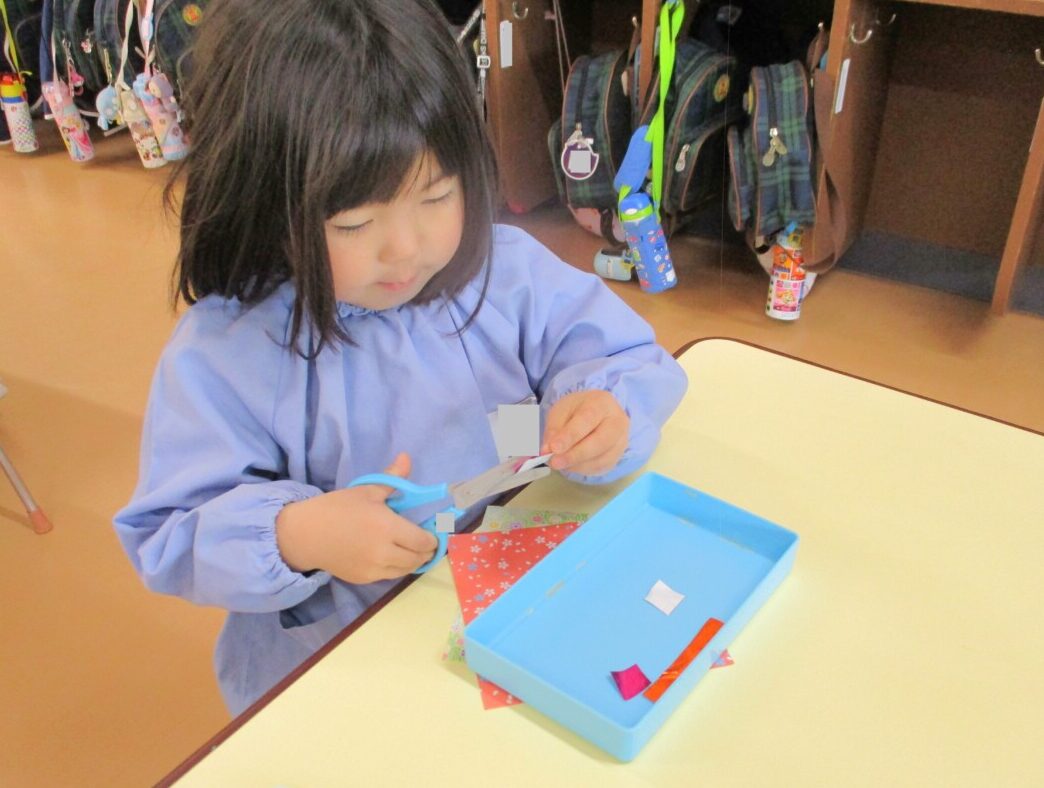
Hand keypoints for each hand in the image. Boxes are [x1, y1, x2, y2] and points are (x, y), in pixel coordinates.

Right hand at [275, 453, 438, 583]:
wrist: (306, 534)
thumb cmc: (337, 508)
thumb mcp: (367, 490)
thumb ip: (392, 478)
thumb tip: (407, 457)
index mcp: (387, 527)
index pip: (423, 541)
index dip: (433, 539)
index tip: (434, 532)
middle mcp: (384, 552)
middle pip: (418, 558)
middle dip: (427, 551)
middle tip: (426, 542)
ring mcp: (374, 569)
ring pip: (406, 570)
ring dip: (413, 561)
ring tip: (412, 549)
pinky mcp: (364, 579)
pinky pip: (390, 575)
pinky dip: (396, 567)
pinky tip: (392, 555)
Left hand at [541, 390, 628, 475]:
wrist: (595, 414)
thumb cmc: (577, 410)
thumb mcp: (561, 411)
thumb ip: (554, 428)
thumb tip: (548, 450)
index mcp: (602, 402)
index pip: (587, 419)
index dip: (570, 435)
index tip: (554, 448)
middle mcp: (618, 421)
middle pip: (600, 441)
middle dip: (575, 455)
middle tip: (554, 462)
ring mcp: (621, 440)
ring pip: (601, 458)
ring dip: (577, 465)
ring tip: (559, 463)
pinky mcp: (617, 456)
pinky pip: (601, 467)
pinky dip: (582, 469)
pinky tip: (570, 465)